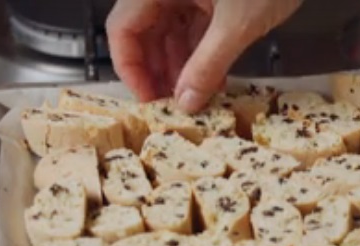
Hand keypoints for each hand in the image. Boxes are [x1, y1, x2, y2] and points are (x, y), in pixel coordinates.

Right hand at [107, 0, 301, 110]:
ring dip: (179, 66)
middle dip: (156, 71)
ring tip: (193, 98)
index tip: (147, 99)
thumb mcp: (237, 25)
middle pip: (143, 31)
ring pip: (170, 31)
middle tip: (170, 106)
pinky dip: (200, 53)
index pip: (122, 27)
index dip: (130, 68)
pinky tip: (211, 78)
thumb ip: (208, 65)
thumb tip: (186, 100)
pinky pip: (194, 26)